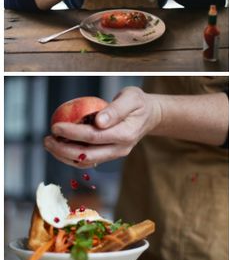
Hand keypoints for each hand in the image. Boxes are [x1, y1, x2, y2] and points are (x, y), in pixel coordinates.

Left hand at [44, 87, 160, 166]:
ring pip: (86, 161)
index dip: (73, 133)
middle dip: (64, 150)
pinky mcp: (108, 155)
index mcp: (126, 134)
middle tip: (47, 139)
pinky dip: (71, 157)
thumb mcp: (131, 98)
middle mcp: (120, 148)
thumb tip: (99, 121)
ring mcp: (115, 154)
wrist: (149, 116)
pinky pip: (88, 160)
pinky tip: (60, 147)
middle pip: (88, 155)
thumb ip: (116, 109)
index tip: (56, 126)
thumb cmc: (139, 103)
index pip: (95, 137)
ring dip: (65, 156)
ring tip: (49, 144)